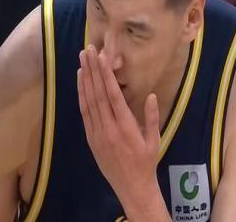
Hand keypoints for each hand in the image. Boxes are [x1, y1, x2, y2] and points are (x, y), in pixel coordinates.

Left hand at [77, 46, 170, 220]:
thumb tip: (151, 95)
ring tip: (82, 59)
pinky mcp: (90, 137)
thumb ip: (151, 117)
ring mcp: (97, 132)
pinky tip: (80, 81)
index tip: (102, 57)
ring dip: (85, 78)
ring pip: (88, 100)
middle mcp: (108, 127)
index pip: (113, 95)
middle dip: (93, 70)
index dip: (106, 75)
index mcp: (126, 127)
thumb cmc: (146, 162)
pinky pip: (84, 112)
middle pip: (98, 93)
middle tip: (88, 49)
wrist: (131, 187)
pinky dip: (81, 94)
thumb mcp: (154, 140)